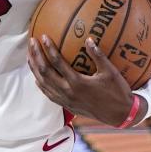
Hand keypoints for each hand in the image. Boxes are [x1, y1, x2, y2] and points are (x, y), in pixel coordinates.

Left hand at [28, 35, 143, 126]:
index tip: (43, 37)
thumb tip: (88, 39)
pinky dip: (41, 84)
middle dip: (36, 56)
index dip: (48, 49)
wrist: (120, 115)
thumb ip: (98, 55)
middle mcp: (68, 92)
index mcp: (77, 83)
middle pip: (45, 72)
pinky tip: (37, 77)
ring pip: (43, 84)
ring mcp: (66, 100)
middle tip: (31, 42)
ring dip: (34, 69)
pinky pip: (49, 94)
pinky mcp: (67, 106)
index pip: (57, 63)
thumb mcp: (110, 72)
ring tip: (30, 56)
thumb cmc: (117, 92)